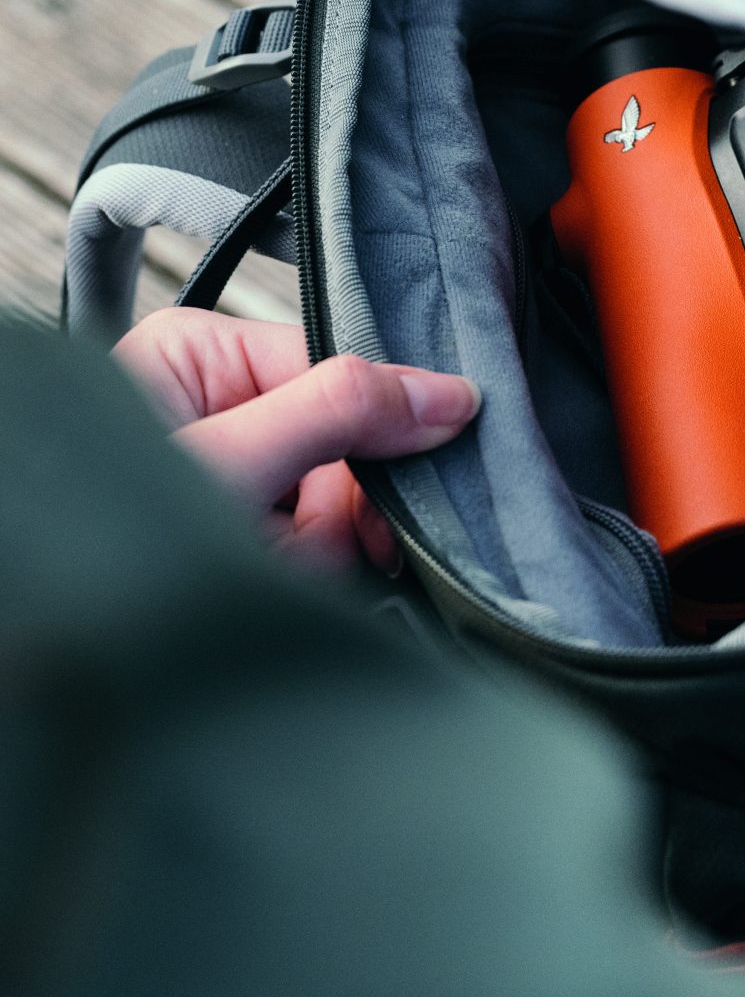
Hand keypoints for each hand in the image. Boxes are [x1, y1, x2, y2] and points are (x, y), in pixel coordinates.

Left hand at [113, 308, 479, 570]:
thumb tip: (447, 394)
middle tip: (285, 545)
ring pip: (330, 512)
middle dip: (324, 512)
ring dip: (306, 556)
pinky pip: (307, 556)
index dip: (374, 432)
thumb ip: (339, 412)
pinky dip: (294, 582)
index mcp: (201, 358)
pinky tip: (257, 590)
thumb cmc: (107, 529)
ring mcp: (228, 481)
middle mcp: (215, 412)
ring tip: (253, 573)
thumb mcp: (231, 458)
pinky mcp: (237, 540)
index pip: (337, 373)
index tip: (391, 493)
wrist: (46, 638)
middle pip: (341, 449)